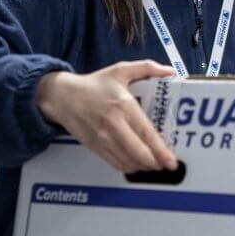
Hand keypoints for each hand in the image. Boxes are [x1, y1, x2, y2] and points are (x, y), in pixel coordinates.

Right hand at [37, 60, 178, 172]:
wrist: (62, 96)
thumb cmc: (94, 84)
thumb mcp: (120, 70)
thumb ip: (147, 68)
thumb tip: (170, 71)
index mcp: (124, 105)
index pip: (146, 133)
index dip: (160, 150)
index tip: (171, 161)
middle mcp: (114, 124)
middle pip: (138, 152)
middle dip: (155, 163)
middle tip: (166, 165)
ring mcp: (103, 138)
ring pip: (127, 161)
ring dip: (143, 167)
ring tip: (154, 164)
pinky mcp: (95, 146)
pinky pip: (115, 163)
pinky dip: (128, 167)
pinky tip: (136, 164)